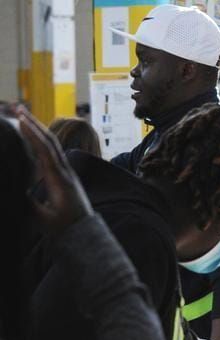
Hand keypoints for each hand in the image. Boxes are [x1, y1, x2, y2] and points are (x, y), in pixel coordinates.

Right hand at [16, 108, 92, 235]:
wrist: (84, 230)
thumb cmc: (64, 227)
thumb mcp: (43, 220)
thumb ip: (29, 206)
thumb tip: (13, 190)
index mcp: (59, 180)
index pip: (45, 152)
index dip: (33, 135)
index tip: (20, 120)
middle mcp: (65, 172)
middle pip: (50, 142)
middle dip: (34, 124)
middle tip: (18, 108)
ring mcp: (66, 171)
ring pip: (53, 145)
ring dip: (38, 128)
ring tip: (22, 114)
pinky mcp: (64, 174)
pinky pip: (53, 151)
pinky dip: (41, 138)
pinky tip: (31, 132)